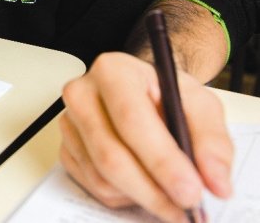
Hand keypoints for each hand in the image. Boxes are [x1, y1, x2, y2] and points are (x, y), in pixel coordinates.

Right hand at [59, 52, 232, 222]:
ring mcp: (69, 123)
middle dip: (152, 190)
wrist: (141, 92)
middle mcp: (82, 94)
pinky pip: (92, 185)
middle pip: (110, 154)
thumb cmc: (165, 94)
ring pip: (101, 176)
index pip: (131, 120)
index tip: (190, 190)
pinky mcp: (65, 148)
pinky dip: (123, 196)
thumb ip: (212, 140)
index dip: (161, 160)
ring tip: (169, 197)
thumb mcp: (199, 104)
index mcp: (113, 72)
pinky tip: (143, 184)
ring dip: (140, 196)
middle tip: (184, 208)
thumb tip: (215, 180)